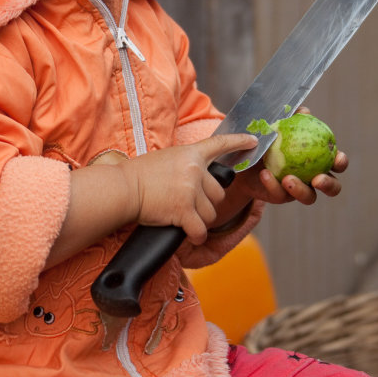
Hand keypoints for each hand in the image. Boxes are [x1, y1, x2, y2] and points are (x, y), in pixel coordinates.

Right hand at [118, 133, 257, 244]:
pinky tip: (186, 233)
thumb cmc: (138, 176)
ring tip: (179, 216)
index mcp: (190, 154)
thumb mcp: (166, 159)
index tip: (254, 141)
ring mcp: (190, 189)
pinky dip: (195, 235)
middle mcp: (195, 170)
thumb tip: (198, 176)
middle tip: (187, 206)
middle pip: (218, 193)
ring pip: (210, 213)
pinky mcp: (184, 209)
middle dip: (207, 203)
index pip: (220, 144)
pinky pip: (200, 229)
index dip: (239, 141)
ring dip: (199, 220)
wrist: (123, 188)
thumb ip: (186, 164)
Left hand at [217, 105, 347, 212]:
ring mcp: (298, 190)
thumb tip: (304, 112)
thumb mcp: (278, 124)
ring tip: (288, 179)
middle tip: (317, 179)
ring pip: (309, 197)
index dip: (341, 162)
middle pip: (333, 187)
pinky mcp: (280, 196)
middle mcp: (313, 177)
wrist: (246, 154)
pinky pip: (280, 194)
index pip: (337, 163)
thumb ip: (292, 118)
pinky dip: (273, 184)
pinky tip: (265, 173)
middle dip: (328, 184)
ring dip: (300, 190)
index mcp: (319, 159)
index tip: (336, 157)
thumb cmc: (269, 137)